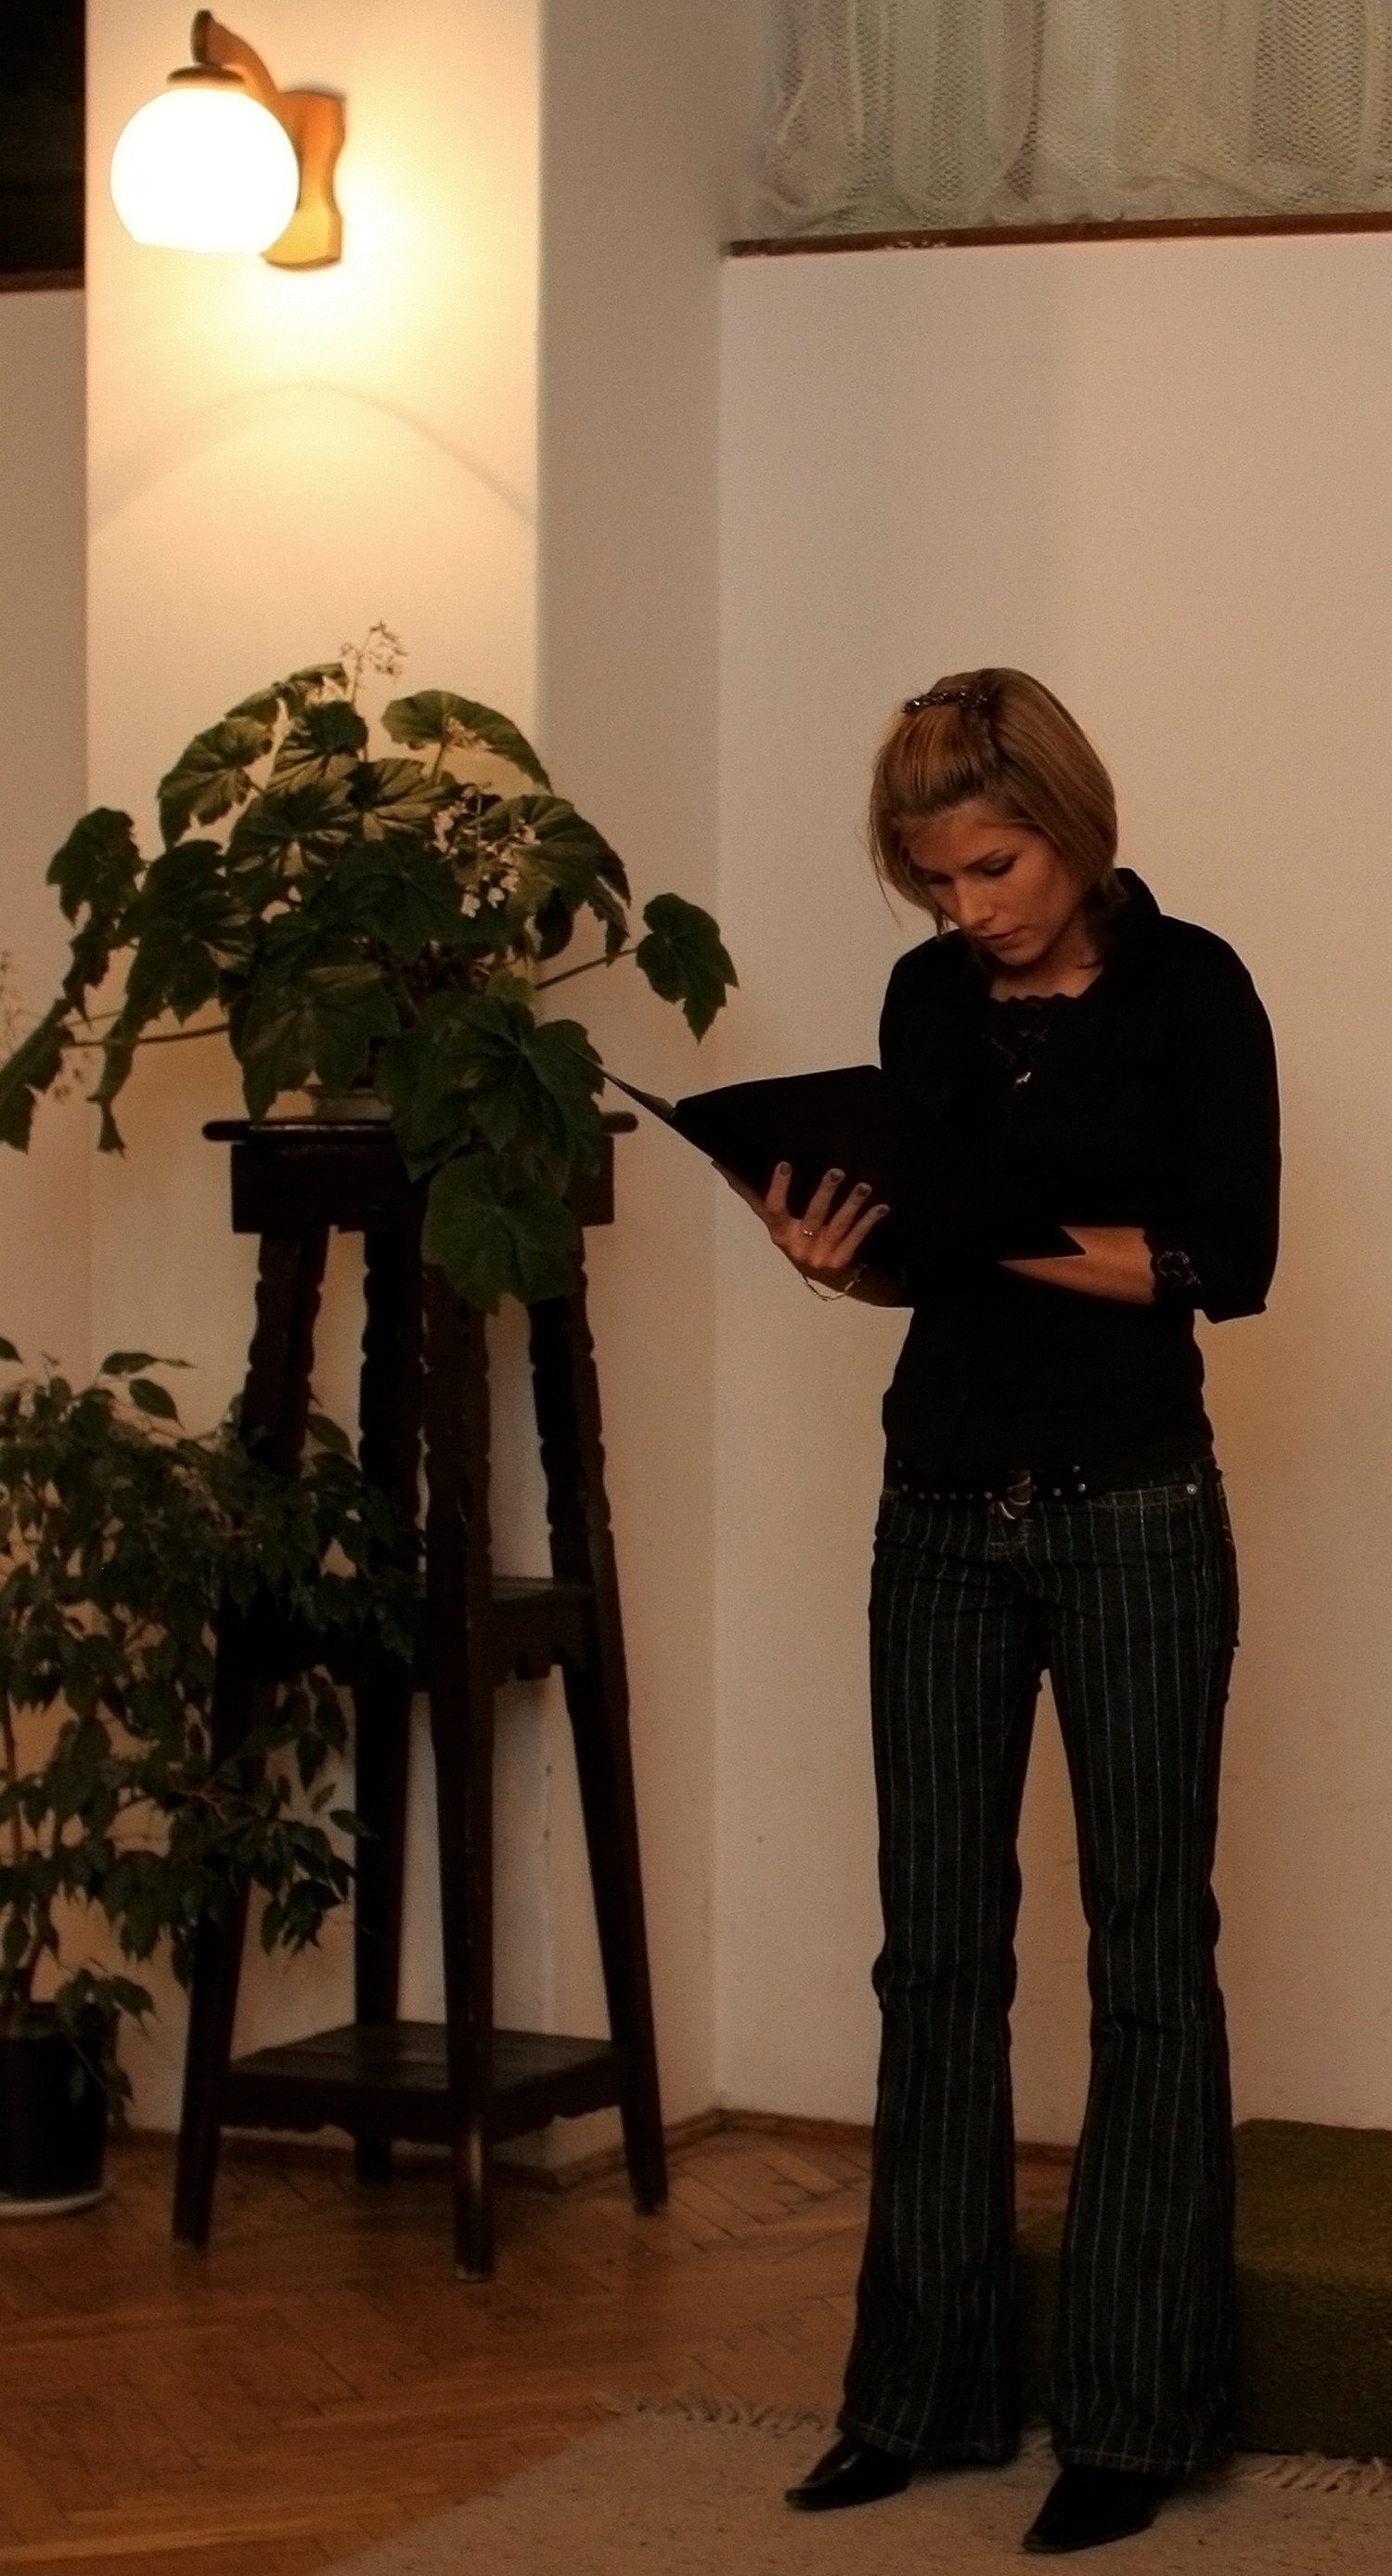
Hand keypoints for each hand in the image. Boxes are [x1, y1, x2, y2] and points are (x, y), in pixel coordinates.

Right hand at [722, 1161, 890, 1289]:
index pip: (774, 1208)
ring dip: (851, 1205)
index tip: (785, 1163)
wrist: (830, 1278)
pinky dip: (868, 1222)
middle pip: (813, 1216)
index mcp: (779, 1232)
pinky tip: (881, 1207)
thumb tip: (720, 1164)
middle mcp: (798, 1245)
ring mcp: (821, 1255)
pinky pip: (856, 1238)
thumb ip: (752, 1194)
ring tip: (864, 1186)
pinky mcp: (841, 1261)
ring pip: (838, 1226)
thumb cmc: (798, 1239)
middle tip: (837, 1171)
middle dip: (825, 1193)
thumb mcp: (776, 1222)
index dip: (779, 1187)